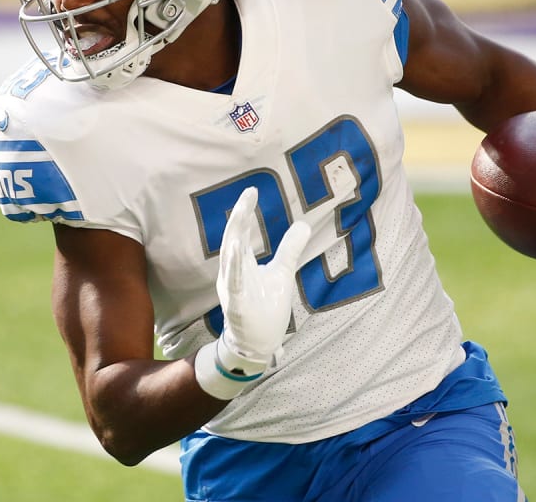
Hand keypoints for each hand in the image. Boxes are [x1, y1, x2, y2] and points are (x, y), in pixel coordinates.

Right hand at [215, 187, 310, 374]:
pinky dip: (234, 266)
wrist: (259, 344)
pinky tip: (237, 249)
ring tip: (241, 214)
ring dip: (235, 236)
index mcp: (242, 264)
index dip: (245, 212)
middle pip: (234, 239)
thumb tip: (304, 224)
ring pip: (231, 258)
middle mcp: (233, 272)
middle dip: (240, 217)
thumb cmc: (266, 308)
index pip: (241, 233)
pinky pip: (233, 282)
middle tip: (247, 195)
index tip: (252, 191)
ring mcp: (232, 288)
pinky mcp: (236, 304)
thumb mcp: (283, 273)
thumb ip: (290, 249)